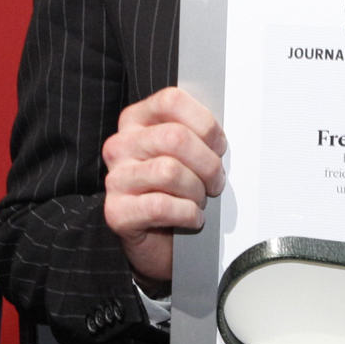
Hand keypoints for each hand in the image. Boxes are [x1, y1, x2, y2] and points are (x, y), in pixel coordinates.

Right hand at [101, 87, 226, 284]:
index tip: (219, 146)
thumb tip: (229, 124)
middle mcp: (120, 145)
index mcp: (136, 120)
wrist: (162, 243)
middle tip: (216, 182)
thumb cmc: (179, 191)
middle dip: (208, 163)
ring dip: (197, 191)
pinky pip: (161, 206)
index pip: (171, 101)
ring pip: (169, 171)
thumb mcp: (188, 155)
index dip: (205, 124)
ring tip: (200, 200)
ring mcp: (115, 178)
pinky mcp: (116, 212)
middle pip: (175, 138)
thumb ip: (199, 134)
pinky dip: (187, 214)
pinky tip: (192, 218)